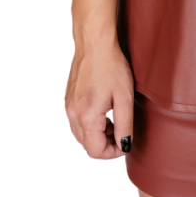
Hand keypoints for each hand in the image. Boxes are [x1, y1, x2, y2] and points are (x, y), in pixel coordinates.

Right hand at [64, 39, 134, 158]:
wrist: (95, 43)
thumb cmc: (111, 66)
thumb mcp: (124, 98)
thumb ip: (125, 126)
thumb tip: (124, 145)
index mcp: (87, 117)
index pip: (95, 151)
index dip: (113, 153)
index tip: (126, 143)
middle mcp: (73, 115)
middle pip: (87, 145)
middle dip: (106, 144)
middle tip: (122, 132)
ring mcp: (69, 106)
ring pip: (81, 134)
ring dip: (98, 135)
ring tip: (114, 121)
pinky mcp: (69, 99)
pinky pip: (77, 121)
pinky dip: (90, 124)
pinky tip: (104, 110)